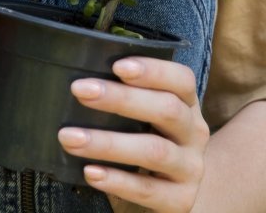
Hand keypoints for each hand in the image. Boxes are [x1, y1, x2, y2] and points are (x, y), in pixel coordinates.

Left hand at [57, 56, 209, 212]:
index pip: (181, 79)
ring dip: (108, 143)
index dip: (152, 70)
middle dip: (121, 99)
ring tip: (70, 138)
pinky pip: (148, 190)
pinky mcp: (181, 200)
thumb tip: (81, 80)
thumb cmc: (154, 136)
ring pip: (154, 151)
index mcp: (187, 102)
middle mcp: (194, 133)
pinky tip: (91, 172)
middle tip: (80, 91)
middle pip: (167, 110)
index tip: (117, 66)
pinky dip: (117, 181)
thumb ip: (128, 95)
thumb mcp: (151, 112)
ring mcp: (190, 168)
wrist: (181, 188)